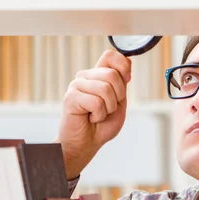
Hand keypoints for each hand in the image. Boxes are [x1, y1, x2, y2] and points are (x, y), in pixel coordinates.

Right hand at [56, 50, 131, 179]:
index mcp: (98, 75)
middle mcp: (86, 77)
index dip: (123, 66)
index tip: (126, 81)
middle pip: (112, 74)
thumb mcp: (119, 102)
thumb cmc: (101, 125)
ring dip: (108, 108)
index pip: (111, 55)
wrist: (86, 144)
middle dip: (118, 97)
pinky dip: (98, 115)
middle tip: (108, 109)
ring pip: (105, 89)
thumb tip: (127, 64)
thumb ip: (122, 83)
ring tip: (98, 114)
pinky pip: (96, 102)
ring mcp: (76, 86)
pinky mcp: (70, 97)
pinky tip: (90, 118)